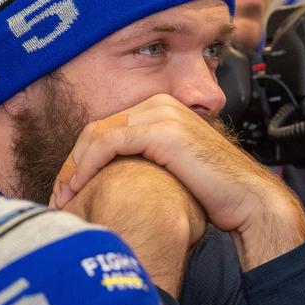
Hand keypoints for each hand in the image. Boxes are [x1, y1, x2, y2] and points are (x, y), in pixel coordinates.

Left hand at [50, 95, 304, 269]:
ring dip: (73, 167)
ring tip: (62, 197)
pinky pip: (108, 143)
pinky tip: (76, 188)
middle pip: (96, 128)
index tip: (66, 189)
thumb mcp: (171, 172)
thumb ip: (146, 165)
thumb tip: (117, 182)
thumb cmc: (214, 194)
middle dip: (71, 162)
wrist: (247, 200)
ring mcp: (161, 115)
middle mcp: (160, 105)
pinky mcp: (160, 131)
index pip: (106, 128)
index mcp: (162, 110)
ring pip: (97, 134)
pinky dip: (86, 166)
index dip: (80, 158)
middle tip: (57, 194)